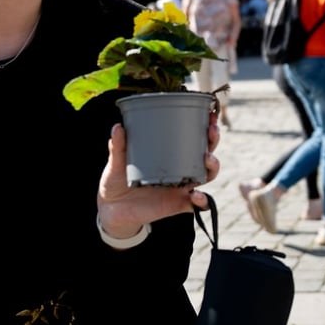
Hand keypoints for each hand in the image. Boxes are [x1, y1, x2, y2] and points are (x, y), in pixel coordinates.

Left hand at [97, 117, 221, 237]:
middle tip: (211, 130)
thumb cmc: (117, 181)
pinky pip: (197, 205)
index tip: (210, 115)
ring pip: (207, 175)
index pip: (192, 138)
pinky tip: (196, 195)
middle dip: (213, 141)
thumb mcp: (116, 163)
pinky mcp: (178, 205)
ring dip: (212, 166)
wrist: (112, 209)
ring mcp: (181, 187)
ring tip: (207, 159)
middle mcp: (180, 170)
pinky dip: (201, 201)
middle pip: (206, 153)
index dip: (204, 127)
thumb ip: (118, 147)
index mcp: (169, 155)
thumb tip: (117, 127)